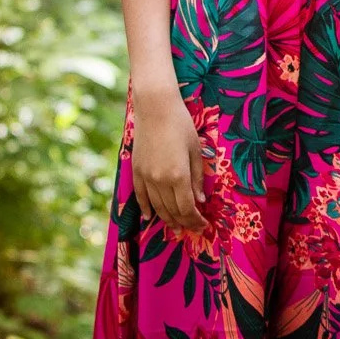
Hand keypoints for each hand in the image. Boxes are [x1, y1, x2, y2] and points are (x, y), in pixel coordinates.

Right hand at [130, 84, 206, 232]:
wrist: (155, 109)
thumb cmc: (181, 126)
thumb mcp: (196, 151)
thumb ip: (197, 178)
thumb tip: (200, 201)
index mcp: (179, 176)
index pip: (188, 208)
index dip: (196, 221)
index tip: (204, 226)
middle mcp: (160, 180)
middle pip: (172, 211)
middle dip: (184, 223)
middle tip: (192, 229)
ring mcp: (145, 177)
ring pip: (157, 207)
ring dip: (167, 219)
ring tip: (176, 228)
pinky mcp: (136, 171)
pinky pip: (140, 196)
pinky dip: (146, 208)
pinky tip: (150, 217)